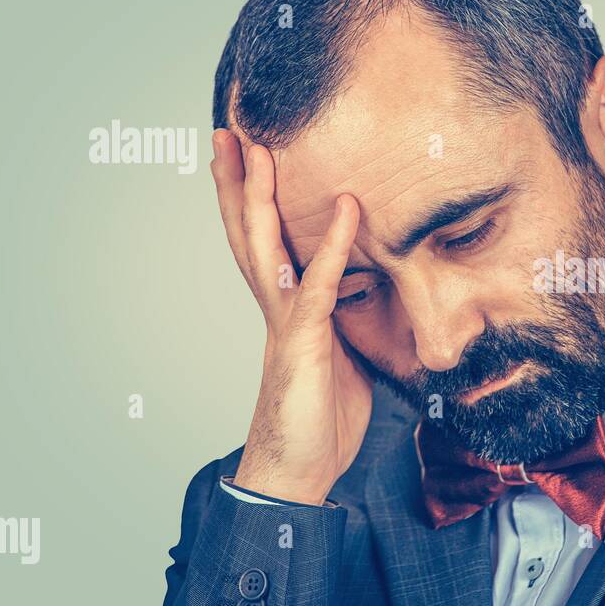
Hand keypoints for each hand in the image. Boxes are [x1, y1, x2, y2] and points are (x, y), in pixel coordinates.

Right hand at [209, 128, 373, 505]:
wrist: (298, 476)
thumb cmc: (321, 420)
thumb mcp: (344, 357)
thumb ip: (350, 320)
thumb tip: (376, 296)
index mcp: (287, 309)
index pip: (265, 242)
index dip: (252, 199)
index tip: (247, 153)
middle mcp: (277, 308)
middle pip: (248, 232)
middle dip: (238, 181)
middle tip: (228, 129)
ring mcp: (285, 324)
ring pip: (265, 248)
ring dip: (261, 197)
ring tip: (258, 148)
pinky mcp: (303, 345)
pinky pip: (317, 286)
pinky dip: (331, 246)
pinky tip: (347, 210)